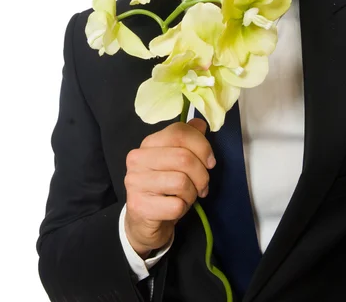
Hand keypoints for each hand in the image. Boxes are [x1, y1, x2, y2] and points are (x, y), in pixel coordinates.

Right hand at [124, 118, 215, 257]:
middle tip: (202, 186)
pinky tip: (176, 208)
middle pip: (184, 158)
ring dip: (192, 193)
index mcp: (148, 143)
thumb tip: (201, 123)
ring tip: (187, 197)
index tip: (210, 162)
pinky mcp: (139, 206)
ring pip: (181, 182)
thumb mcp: (177, 161)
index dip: (202, 146)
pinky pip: (176, 205)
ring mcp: (135, 182)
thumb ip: (188, 140)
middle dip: (201, 175)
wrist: (144, 222)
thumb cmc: (165, 188)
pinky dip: (184, 208)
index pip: (179, 132)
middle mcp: (137, 159)